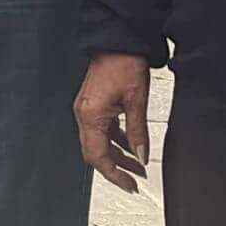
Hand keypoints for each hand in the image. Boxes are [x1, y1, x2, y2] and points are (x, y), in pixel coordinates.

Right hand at [75, 52, 153, 191]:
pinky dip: (115, 141)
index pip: (98, 156)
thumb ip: (137, 132)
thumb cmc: (124, 64)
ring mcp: (87, 109)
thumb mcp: (136, 101)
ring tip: (138, 166)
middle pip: (94, 152)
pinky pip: (101, 130)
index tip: (130, 185)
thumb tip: (141, 156)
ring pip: (99, 142)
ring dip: (117, 156)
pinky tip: (130, 146)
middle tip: (134, 182)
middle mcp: (84, 114)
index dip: (114, 174)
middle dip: (115, 169)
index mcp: (91, 116)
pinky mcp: (93, 104)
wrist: (117, 40)